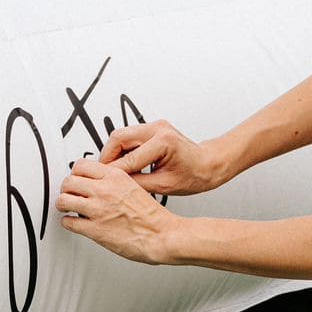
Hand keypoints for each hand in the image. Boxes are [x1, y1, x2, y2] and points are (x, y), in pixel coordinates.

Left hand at [56, 156, 174, 263]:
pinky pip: (68, 222)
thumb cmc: (152, 216)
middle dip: (67, 188)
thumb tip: (99, 182)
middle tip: (70, 193)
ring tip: (68, 207)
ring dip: (64, 204)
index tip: (77, 178)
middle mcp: (104, 191)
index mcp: (116, 177)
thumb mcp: (135, 186)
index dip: (77, 173)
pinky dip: (68, 222)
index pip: (82, 165)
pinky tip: (74, 222)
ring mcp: (97, 210)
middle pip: (69, 181)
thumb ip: (115, 182)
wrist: (161, 235)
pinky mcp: (94, 230)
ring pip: (63, 200)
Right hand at [89, 119, 230, 197]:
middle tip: (102, 174)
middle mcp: (158, 129)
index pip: (128, 158)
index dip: (113, 172)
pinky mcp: (152, 129)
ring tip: (112, 172)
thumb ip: (137, 183)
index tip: (103, 182)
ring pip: (121, 135)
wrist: (208, 164)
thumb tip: (116, 185)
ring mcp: (155, 126)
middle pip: (118, 137)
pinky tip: (123, 165)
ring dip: (113, 153)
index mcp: (163, 142)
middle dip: (107, 157)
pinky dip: (122, 150)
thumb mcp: (164, 185)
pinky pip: (129, 137)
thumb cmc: (195, 174)